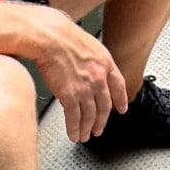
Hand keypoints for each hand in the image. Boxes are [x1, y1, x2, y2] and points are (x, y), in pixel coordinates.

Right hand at [25, 7, 128, 141]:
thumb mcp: (86, 43)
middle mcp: (98, 77)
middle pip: (104, 105)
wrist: (48, 36)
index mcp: (105, 62)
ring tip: (85, 135)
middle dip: (102, 120)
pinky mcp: (69, 95)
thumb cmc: (60, 34)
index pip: (118, 85)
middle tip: (99, 129)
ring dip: (87, 128)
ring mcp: (85, 87)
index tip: (121, 108)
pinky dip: (74, 128)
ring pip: (90, 115)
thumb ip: (91, 58)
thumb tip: (87, 65)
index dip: (121, 99)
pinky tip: (73, 134)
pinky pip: (74, 117)